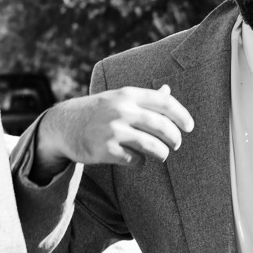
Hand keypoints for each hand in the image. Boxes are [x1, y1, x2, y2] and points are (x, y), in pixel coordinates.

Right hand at [31, 85, 195, 179]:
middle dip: (174, 137)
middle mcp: (121, 110)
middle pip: (161, 126)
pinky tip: (135, 159)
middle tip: (176, 144)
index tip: (189, 127)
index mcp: (127, 95)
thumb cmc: (97, 111)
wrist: (63, 125)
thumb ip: (143, 98)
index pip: (164, 102)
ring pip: (152, 146)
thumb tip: (168, 90)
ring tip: (161, 155)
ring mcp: (113, 130)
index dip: (181, 115)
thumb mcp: (118, 98)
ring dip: (161, 153)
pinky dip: (139, 162)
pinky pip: (134, 160)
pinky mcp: (104, 150)